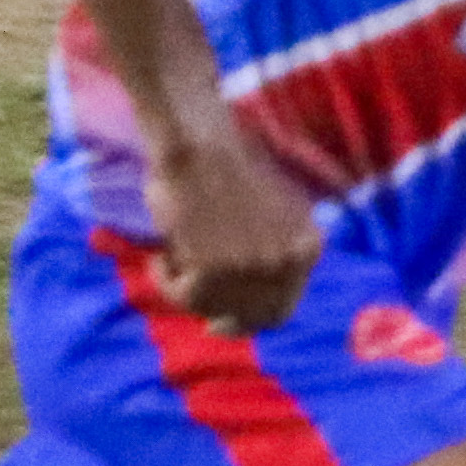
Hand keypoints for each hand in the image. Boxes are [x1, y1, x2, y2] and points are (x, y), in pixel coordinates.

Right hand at [149, 124, 320, 331]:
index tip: (225, 321)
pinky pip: (181, 295)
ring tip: (170, 261)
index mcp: (307, 247)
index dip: (253, 319)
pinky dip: (163, 281)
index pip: (283, 307)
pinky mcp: (214, 268)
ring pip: (211, 309)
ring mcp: (253, 268)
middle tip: (204, 320)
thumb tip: (252, 296)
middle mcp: (287, 263)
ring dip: (185, 293)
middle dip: (225, 321)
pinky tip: (158, 259)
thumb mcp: (277, 213)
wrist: (200, 145)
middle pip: (256, 318)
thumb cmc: (227, 170)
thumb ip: (274, 252)